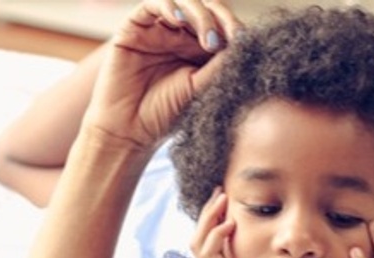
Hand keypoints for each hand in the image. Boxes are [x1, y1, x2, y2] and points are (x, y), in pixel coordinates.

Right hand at [84, 0, 242, 150]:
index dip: (235, 27)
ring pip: (185, 3)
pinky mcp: (136, 26)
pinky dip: (169, 5)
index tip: (245, 41)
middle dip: (221, 19)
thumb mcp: (201, 87)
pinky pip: (154, 4)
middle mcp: (181, 35)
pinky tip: (179, 19)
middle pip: (207, 9)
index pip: (223, 26)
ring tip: (207, 40)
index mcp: (200, 50)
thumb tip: (244, 40)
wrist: (128, 130)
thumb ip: (220, 62)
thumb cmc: (164, 114)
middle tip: (228, 39)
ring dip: (201, 15)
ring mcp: (159, 29)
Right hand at [191, 188, 288, 257]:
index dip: (215, 226)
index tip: (228, 208)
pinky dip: (217, 235)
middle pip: (199, 240)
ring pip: (199, 242)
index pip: (209, 250)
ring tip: (222, 197)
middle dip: (208, 215)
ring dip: (210, 217)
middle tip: (220, 193)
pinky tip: (230, 223)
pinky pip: (209, 254)